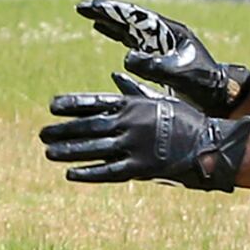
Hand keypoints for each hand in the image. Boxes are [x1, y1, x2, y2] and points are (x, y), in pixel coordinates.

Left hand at [40, 78, 249, 189]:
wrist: (208, 143)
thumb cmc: (182, 118)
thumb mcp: (157, 99)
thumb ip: (132, 91)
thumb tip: (114, 75)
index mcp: (133, 105)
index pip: (95, 102)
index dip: (72, 104)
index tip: (51, 106)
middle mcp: (130, 124)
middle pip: (88, 126)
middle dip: (63, 130)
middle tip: (42, 133)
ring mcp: (134, 146)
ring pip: (94, 149)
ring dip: (69, 151)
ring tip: (48, 152)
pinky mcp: (141, 168)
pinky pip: (109, 171)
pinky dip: (89, 173)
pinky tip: (71, 174)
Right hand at [77, 0, 249, 115]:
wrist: (221, 96)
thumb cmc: (205, 85)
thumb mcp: (181, 74)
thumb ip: (155, 66)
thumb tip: (126, 58)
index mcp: (170, 32)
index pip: (136, 16)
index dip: (113, 10)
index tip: (93, 6)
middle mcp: (164, 35)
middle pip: (131, 19)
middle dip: (107, 13)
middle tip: (83, 7)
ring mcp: (161, 46)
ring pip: (130, 29)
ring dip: (111, 23)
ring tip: (91, 17)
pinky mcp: (159, 58)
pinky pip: (133, 43)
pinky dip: (117, 37)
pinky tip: (105, 35)